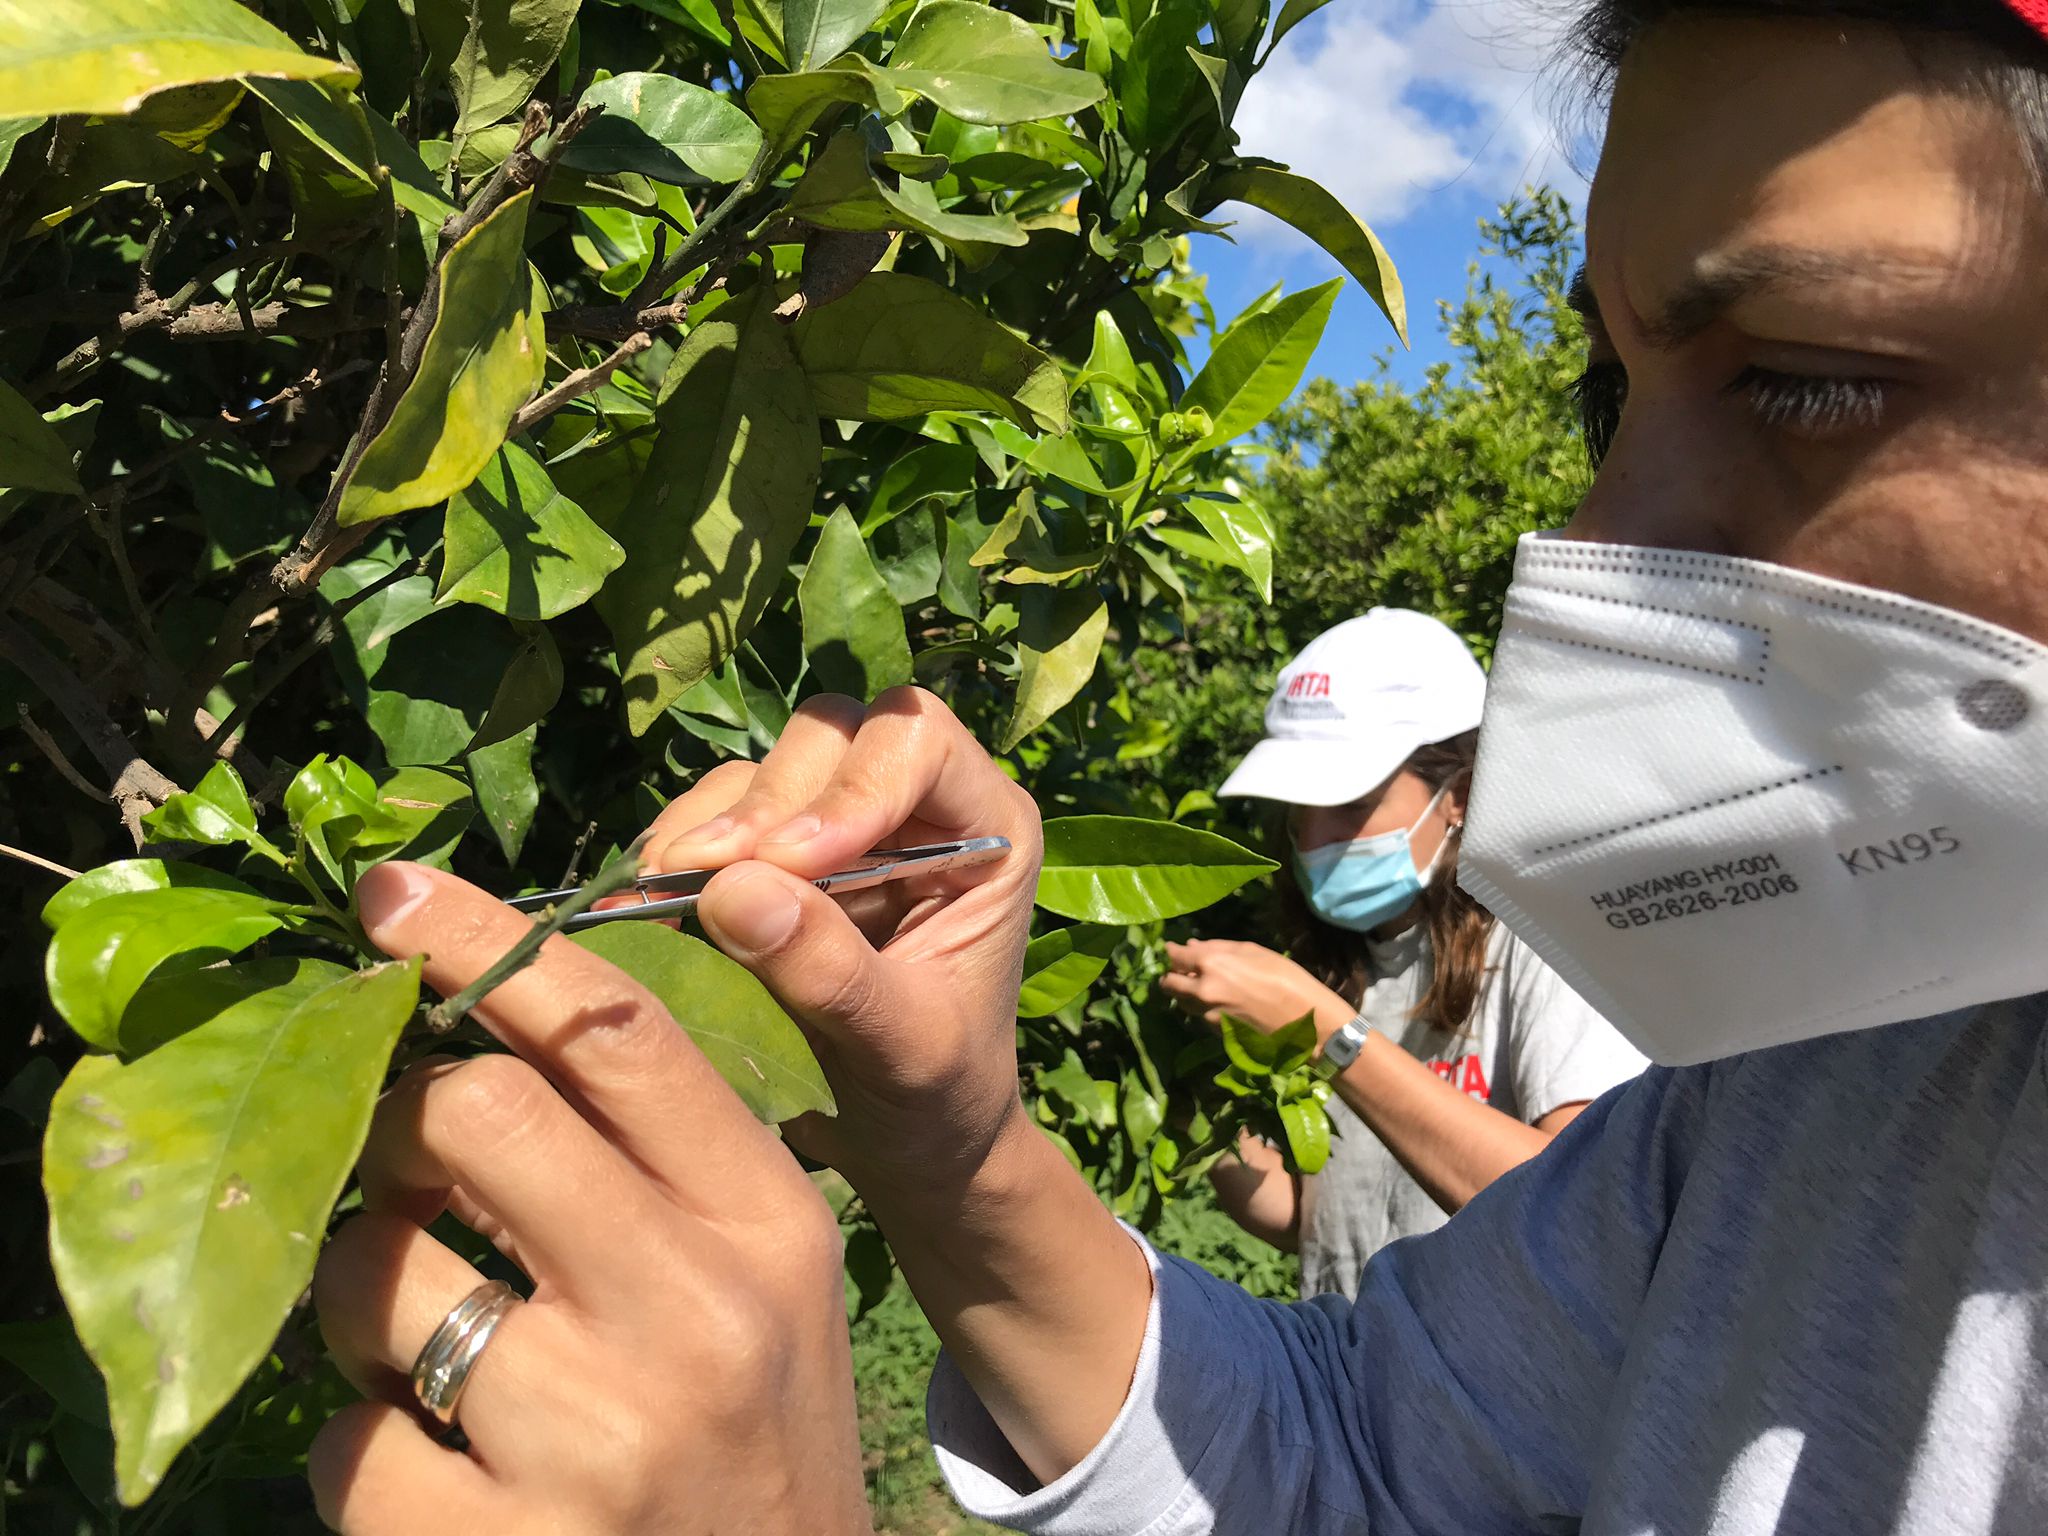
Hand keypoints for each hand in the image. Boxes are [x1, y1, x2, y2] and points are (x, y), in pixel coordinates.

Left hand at [307, 864, 868, 1535]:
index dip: (491, 944)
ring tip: (418, 1342)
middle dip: (398, 1123)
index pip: (619, 1032)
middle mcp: (695, 1309)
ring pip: (375, 1278)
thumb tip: (480, 1047)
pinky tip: (429, 1468)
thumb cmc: (757, 1433)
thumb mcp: (763, 1279)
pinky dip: (357, 1442)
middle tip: (397, 1162)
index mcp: (766, 1219)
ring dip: (359, 1294)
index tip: (393, 895)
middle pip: (479, 1115)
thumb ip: (662, 1164)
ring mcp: (598, 1435)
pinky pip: (344, 1443)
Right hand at [637, 687, 1043, 1209]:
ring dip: (707, 826)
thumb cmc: (937, 1096)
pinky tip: (648, 906)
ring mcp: (837, 824)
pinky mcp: (772, 857)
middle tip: (698, 876)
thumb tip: (733, 888)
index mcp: (985, 828)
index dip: (851, 784)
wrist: (905, 1145)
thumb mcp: (905, 1050)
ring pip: (761, 771)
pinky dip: (675, 853)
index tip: (792, 864)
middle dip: (764, 804)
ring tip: (662, 893)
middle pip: (829, 735)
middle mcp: (915, 805)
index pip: (917, 737)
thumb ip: (834, 973)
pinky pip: (712, 818)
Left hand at [1160, 938, 1351, 1040]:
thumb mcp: (1256, 952)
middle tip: (1182, 970)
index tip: (1172, 949)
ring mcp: (1207, 1015)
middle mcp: (1202, 991)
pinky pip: (1199, 1016)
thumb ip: (1219, 948)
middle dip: (1171, 975)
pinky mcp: (1215, 1033)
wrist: (1308, 1024)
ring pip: (1182, 1003)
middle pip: (1169, 984)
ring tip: (1202, 986)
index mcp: (1212, 965)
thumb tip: (1191, 947)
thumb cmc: (1288, 980)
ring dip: (1186, 993)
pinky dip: (1202, 1008)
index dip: (1171, 952)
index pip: (1175, 957)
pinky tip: (1220, 1002)